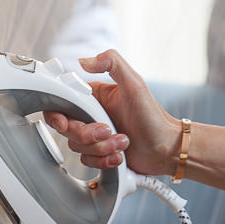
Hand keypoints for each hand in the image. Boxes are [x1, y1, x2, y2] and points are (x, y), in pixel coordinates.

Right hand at [44, 49, 180, 175]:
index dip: (58, 115)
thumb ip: (112, 63)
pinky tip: (120, 155)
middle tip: (108, 130)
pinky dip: (104, 161)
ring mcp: (94, 137)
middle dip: (88, 134)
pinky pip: (87, 162)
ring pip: (77, 148)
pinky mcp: (99, 154)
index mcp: (93, 98)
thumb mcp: (134, 83)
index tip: (66, 122)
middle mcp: (90, 117)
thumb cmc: (153, 116)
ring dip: (102, 148)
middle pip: (67, 129)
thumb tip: (84, 61)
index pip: (62, 103)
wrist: (166, 147)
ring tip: (123, 142)